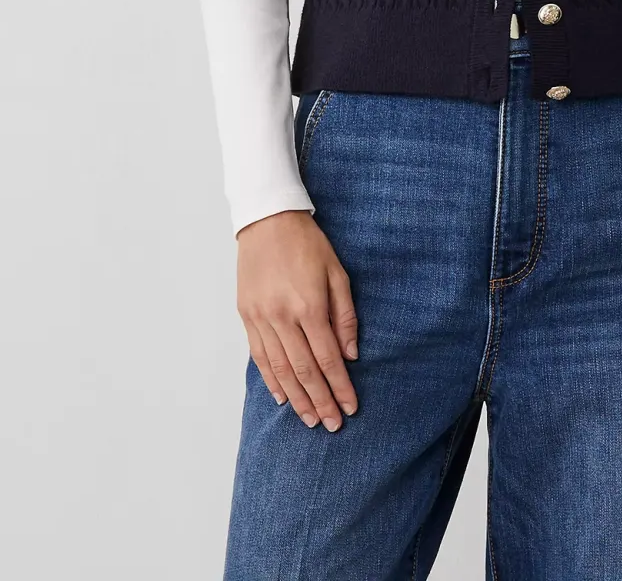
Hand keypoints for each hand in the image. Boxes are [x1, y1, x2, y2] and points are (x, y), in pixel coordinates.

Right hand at [236, 209, 358, 431]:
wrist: (268, 221)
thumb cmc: (308, 244)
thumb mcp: (337, 273)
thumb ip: (345, 315)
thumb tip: (350, 355)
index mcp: (309, 306)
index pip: (328, 358)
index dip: (340, 387)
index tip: (350, 407)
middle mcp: (283, 317)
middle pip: (304, 371)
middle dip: (320, 401)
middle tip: (333, 425)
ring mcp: (261, 319)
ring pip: (279, 370)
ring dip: (297, 398)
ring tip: (310, 419)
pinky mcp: (247, 316)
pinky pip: (259, 357)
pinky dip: (270, 380)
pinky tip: (282, 397)